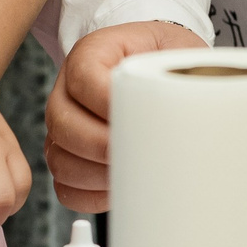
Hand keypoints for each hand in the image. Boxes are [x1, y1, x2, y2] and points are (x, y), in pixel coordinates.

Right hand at [44, 21, 205, 212]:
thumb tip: (186, 118)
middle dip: (104, 147)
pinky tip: (119, 187)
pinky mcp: (67, 155)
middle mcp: (67, 89)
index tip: (141, 121)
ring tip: (134, 173)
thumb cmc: (165, 58)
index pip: (84, 79)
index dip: (108, 105)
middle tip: (141, 154)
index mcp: (90, 53)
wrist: (155, 63)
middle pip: (64, 125)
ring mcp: (63, 125)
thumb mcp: (175, 51)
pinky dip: (91, 195)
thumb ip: (175, 74)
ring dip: (97, 176)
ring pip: (60, 160)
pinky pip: (66, 187)